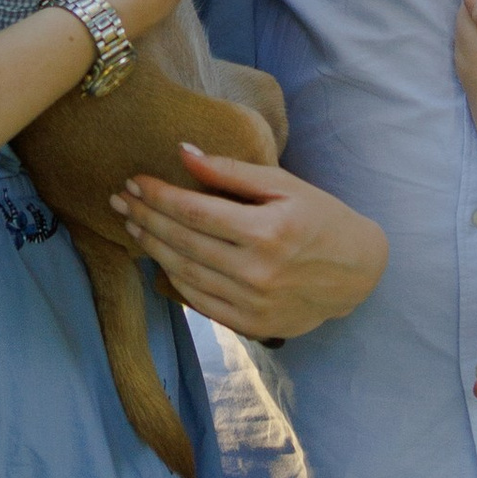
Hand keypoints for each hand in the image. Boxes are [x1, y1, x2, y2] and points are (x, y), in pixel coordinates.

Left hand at [113, 143, 388, 342]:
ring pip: (184, 273)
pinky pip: (199, 301)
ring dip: (153, 247)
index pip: (195, 211)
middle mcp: (258, 270)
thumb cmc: (321, 218)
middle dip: (145, 217)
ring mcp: (253, 302)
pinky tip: (160, 258)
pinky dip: (174, 279)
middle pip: (183, 242)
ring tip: (133, 225)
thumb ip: (232, 171)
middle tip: (119, 200)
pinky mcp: (251, 324)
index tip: (134, 181)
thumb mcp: (285, 184)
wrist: (357, 273)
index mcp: (268, 230)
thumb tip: (184, 153)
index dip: (158, 195)